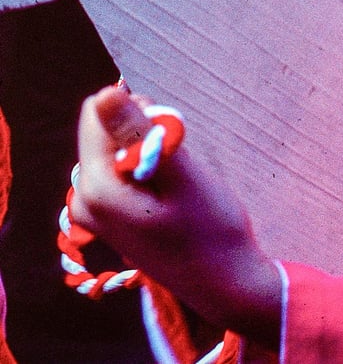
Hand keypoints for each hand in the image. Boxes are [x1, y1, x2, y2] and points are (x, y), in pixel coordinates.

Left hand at [71, 88, 282, 345]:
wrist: (224, 281)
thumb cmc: (210, 228)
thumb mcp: (182, 174)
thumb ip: (141, 133)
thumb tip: (104, 93)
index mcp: (97, 186)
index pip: (97, 113)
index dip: (140, 110)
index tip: (170, 134)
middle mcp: (85, 198)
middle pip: (106, 129)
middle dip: (144, 129)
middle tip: (178, 159)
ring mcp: (97, 210)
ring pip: (117, 146)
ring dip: (149, 147)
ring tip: (177, 177)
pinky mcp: (112, 215)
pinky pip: (123, 167)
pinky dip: (148, 166)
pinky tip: (172, 189)